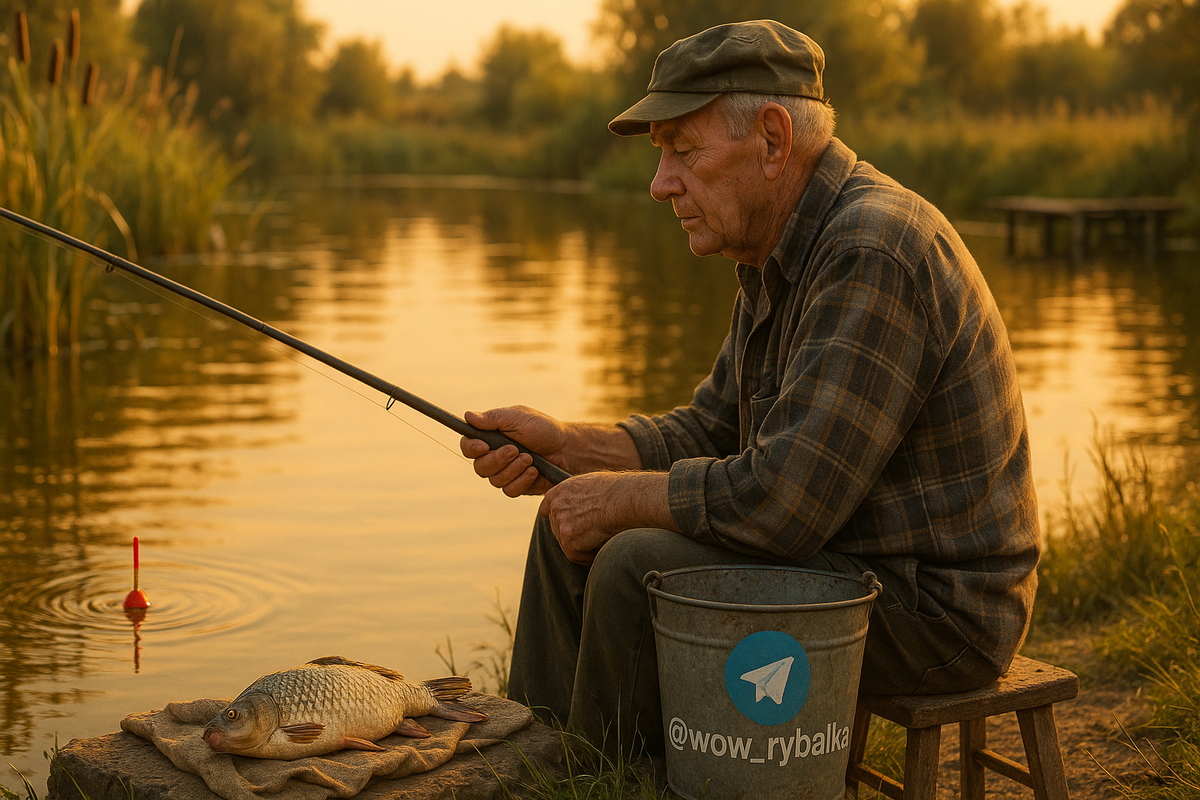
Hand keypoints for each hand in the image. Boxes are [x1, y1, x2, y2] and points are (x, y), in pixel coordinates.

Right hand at [460, 406, 568, 496]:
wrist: (567, 449)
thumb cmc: (543, 429)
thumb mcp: (519, 417)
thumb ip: (494, 418)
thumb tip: (468, 416)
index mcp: (491, 437)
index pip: (468, 446)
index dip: (471, 448)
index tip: (484, 446)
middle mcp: (494, 457)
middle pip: (479, 467)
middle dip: (498, 460)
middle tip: (515, 450)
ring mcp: (505, 473)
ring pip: (494, 481)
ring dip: (513, 469)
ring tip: (530, 458)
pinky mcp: (517, 486)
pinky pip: (509, 490)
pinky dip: (522, 480)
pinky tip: (534, 471)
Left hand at [538, 471, 673, 564]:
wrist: (623, 501)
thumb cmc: (616, 491)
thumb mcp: (591, 483)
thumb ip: (577, 495)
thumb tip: (581, 505)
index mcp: (560, 492)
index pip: (547, 507)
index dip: (556, 516)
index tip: (564, 523)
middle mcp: (556, 509)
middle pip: (559, 529)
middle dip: (573, 534)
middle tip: (593, 533)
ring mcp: (562, 527)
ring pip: (569, 544)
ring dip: (584, 545)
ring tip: (603, 535)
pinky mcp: (570, 544)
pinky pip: (579, 557)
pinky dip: (591, 555)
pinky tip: (603, 544)